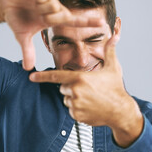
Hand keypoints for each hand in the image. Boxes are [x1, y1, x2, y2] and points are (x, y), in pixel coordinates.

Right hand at [0, 0, 103, 69]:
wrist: (3, 4)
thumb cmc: (15, 18)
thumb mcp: (22, 37)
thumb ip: (28, 51)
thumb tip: (28, 69)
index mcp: (53, 18)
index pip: (73, 21)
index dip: (87, 23)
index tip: (103, 24)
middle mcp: (54, 6)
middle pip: (63, 15)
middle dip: (50, 19)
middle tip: (40, 16)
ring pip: (55, 5)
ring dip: (43, 9)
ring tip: (34, 6)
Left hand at [29, 36, 143, 146]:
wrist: (120, 111)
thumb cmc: (116, 88)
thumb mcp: (113, 67)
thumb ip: (110, 51)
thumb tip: (115, 36)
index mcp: (80, 78)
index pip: (56, 76)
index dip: (42, 77)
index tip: (31, 77)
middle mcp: (75, 91)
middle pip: (63, 87)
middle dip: (71, 87)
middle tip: (87, 89)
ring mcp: (75, 104)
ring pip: (66, 99)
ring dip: (74, 98)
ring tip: (90, 98)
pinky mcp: (76, 116)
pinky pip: (70, 110)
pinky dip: (77, 109)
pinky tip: (89, 107)